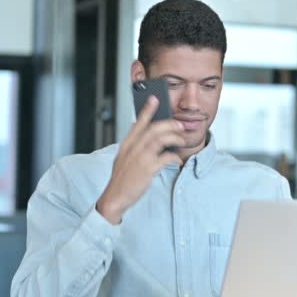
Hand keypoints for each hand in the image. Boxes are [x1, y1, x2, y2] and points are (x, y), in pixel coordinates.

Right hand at [96, 96, 184, 223]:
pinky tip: (177, 160)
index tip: (154, 99)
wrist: (115, 197)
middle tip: (179, 124)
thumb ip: (133, 145)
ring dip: (174, 137)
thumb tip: (142, 131)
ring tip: (181, 140)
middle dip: (169, 124)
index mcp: (127, 144)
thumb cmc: (122, 179)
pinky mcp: (146, 168)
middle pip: (153, 128)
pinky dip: (173, 157)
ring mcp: (139, 157)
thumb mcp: (124, 158)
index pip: (138, 122)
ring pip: (159, 139)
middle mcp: (132, 148)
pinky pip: (165, 157)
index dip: (147, 110)